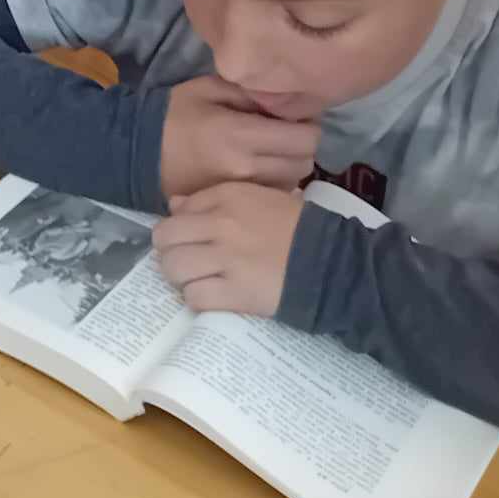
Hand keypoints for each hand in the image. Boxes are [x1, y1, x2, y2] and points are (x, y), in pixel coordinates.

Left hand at [153, 182, 303, 316]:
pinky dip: (198, 299)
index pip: (176, 213)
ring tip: (199, 280)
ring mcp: (227, 259)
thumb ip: (213, 199)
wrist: (334, 262)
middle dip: (171, 252)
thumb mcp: (257, 198)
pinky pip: (195, 296)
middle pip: (165, 239)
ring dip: (181, 278)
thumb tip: (174, 205)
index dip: (177, 230)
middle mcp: (220, 225)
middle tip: (186, 263)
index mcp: (225, 197)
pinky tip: (212, 296)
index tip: (187, 242)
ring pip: (174, 268)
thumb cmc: (297, 228)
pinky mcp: (237, 292)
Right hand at [159, 75, 320, 201]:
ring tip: (272, 151)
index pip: (305, 138)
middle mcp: (247, 166)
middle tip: (285, 134)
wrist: (139, 152)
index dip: (308, 125)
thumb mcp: (209, 89)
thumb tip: (286, 102)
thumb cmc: (173, 114)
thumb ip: (250, 93)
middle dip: (301, 146)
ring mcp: (242, 189)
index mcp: (241, 134)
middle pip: (304, 162)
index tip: (294, 117)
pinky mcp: (235, 201)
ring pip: (293, 180)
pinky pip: (273, 192)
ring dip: (290, 165)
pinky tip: (258, 168)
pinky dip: (275, 180)